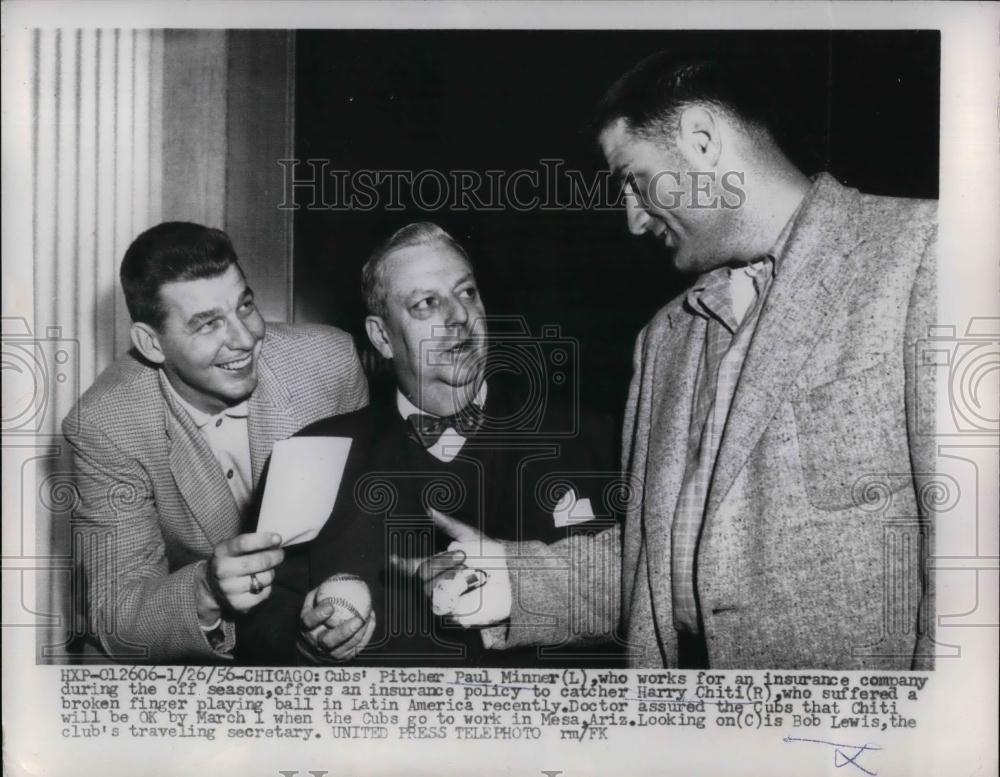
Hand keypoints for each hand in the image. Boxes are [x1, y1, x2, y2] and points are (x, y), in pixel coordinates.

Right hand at [199, 532, 284, 621]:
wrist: (212, 588)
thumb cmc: (230, 562)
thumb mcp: (233, 548)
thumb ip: (251, 543)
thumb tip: (276, 541)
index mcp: (222, 552)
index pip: (244, 543)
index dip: (264, 540)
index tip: (277, 539)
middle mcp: (223, 571)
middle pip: (259, 562)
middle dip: (275, 556)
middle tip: (280, 554)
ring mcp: (229, 589)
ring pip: (265, 578)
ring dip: (271, 572)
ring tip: (265, 571)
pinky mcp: (238, 604)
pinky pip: (265, 593)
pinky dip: (267, 587)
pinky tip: (259, 584)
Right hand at [298, 584, 375, 660]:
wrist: (310, 647)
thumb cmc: (314, 618)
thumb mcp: (312, 604)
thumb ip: (321, 592)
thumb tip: (336, 577)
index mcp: (306, 629)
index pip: (309, 622)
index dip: (318, 615)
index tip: (330, 605)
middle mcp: (315, 643)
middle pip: (328, 641)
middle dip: (344, 631)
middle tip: (358, 619)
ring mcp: (328, 654)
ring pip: (345, 646)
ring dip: (359, 633)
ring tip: (367, 618)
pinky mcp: (340, 659)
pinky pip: (355, 648)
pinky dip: (365, 635)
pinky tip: (370, 621)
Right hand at [391, 509, 511, 626]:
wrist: (510, 576)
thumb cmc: (489, 554)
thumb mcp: (469, 535)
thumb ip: (448, 524)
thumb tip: (429, 509)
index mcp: (437, 564)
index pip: (412, 566)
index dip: (400, 564)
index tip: (393, 559)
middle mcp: (436, 582)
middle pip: (422, 573)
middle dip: (442, 562)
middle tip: (463, 556)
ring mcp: (442, 599)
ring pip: (429, 587)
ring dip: (451, 576)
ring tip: (471, 572)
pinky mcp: (451, 613)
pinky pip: (441, 603)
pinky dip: (454, 591)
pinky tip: (468, 586)